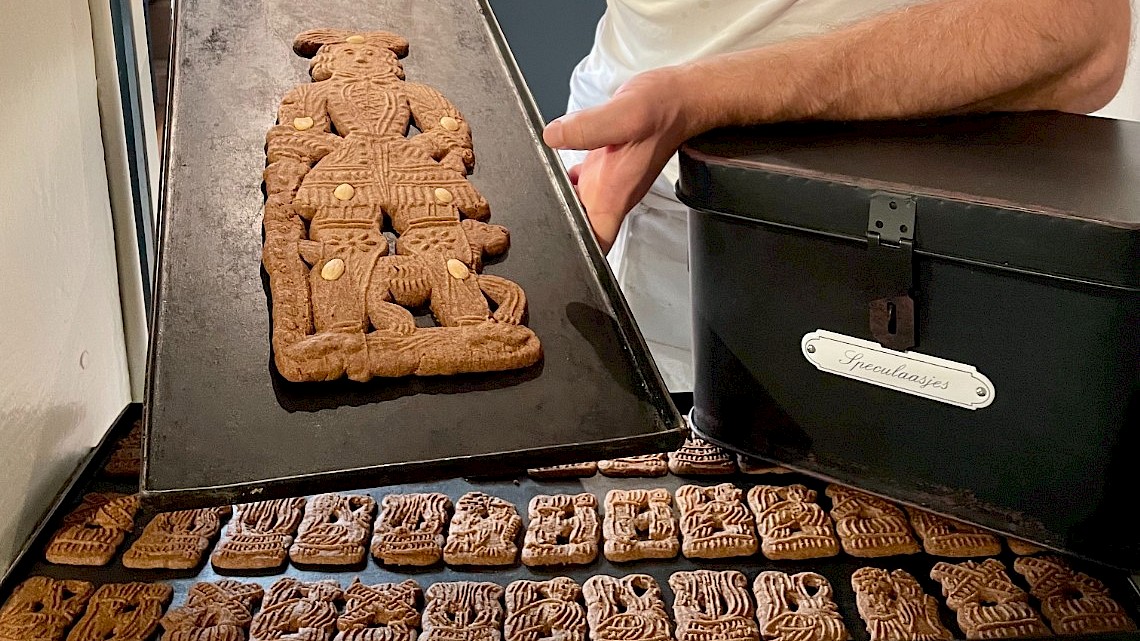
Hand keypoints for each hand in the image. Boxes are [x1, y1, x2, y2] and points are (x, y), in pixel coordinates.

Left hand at [543, 67, 700, 252]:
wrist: (679, 98)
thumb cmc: (663, 111)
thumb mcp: (623, 115)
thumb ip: (587, 128)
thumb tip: (553, 136)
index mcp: (614, 193)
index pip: (596, 244)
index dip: (575, 251)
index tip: (552, 241)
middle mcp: (610, 192)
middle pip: (580, 227)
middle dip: (557, 223)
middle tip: (532, 206)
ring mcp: (606, 180)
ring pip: (577, 205)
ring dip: (557, 199)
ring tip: (535, 183)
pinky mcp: (604, 163)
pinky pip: (578, 180)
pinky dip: (562, 177)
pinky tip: (551, 162)